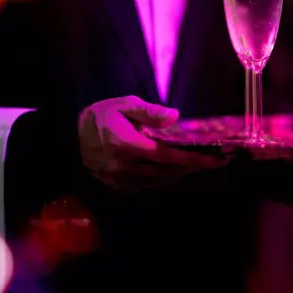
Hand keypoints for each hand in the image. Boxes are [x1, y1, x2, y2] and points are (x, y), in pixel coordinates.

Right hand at [78, 96, 226, 191]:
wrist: (74, 135)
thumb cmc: (103, 115)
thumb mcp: (125, 104)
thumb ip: (150, 112)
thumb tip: (175, 116)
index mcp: (127, 145)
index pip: (169, 156)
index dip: (195, 159)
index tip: (217, 158)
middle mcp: (125, 167)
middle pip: (170, 171)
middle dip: (196, 166)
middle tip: (218, 160)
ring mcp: (121, 180)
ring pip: (162, 180)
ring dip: (183, 173)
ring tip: (202, 163)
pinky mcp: (119, 187)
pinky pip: (150, 185)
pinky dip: (166, 178)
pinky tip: (177, 169)